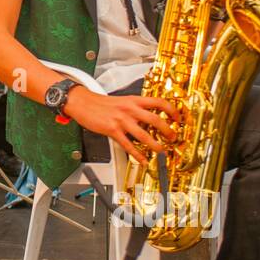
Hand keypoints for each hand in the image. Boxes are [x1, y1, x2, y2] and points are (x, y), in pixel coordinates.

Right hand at [62, 87, 179, 163]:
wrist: (82, 102)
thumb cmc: (101, 103)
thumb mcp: (122, 101)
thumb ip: (136, 108)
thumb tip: (149, 118)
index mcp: (134, 100)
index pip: (159, 102)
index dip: (172, 110)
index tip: (178, 118)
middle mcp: (130, 109)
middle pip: (155, 119)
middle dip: (167, 131)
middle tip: (172, 138)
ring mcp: (121, 120)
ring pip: (144, 135)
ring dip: (155, 145)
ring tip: (161, 151)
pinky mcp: (112, 130)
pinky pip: (128, 145)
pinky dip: (137, 154)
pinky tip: (142, 159)